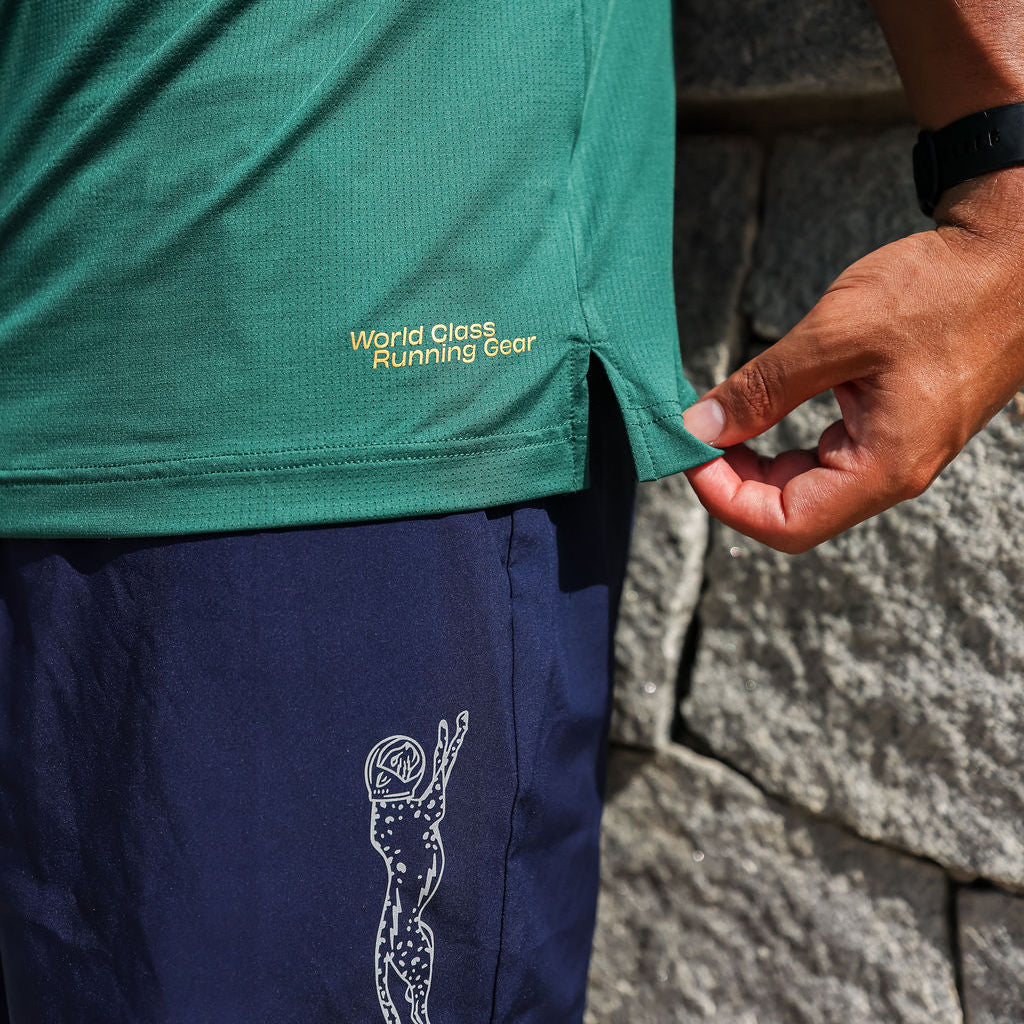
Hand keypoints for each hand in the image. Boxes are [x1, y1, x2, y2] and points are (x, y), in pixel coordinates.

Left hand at [681, 169, 1023, 553]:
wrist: (1013, 257)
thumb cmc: (939, 290)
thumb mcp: (836, 333)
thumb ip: (763, 388)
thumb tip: (701, 426)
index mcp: (885, 466)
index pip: (786, 525)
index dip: (726, 500)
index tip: (692, 454)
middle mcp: (893, 474)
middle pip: (793, 513)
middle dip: (735, 482)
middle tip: (699, 433)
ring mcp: (897, 454)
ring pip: (809, 489)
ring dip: (758, 464)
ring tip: (725, 420)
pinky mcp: (896, 430)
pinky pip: (830, 459)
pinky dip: (787, 443)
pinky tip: (765, 411)